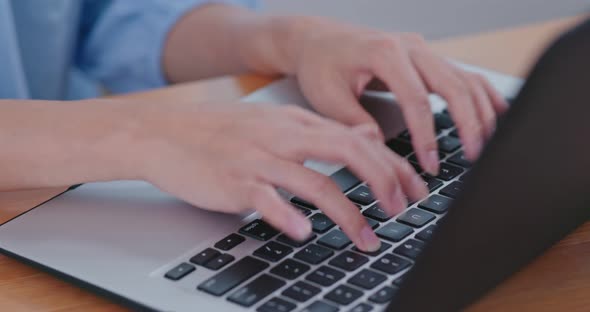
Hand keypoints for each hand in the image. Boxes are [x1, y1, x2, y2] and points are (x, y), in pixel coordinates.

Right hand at [130, 102, 427, 250]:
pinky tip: (304, 233)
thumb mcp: (272, 124)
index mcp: (296, 123)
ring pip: (317, 184)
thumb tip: (358, 142)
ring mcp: (260, 159)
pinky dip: (290, 218)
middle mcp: (284, 138)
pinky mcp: (236, 181)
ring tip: (365, 239)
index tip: (411, 188)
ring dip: (349, 215)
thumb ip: (313, 134)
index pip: (358, 138)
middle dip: (384, 183)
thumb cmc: (220, 133)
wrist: (166, 133)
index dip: (391, 165)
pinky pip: (270, 200)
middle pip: (349, 153)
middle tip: (401, 212)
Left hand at [290, 18, 508, 173]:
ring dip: (481, 112)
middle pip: (454, 85)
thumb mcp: (328, 97)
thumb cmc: (320, 65)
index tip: (430, 163)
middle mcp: (410, 46)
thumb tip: (380, 150)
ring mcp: (422, 49)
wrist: (317, 40)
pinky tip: (496, 115)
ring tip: (487, 145)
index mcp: (384, 52)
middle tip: (474, 158)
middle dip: (468, 124)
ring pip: (465, 78)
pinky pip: (463, 74)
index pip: (416, 99)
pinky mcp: (426, 57)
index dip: (427, 135)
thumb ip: (355, 122)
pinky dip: (482, 95)